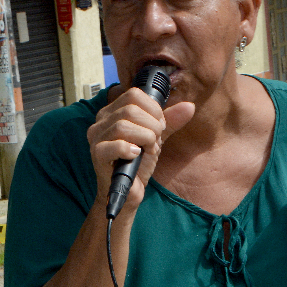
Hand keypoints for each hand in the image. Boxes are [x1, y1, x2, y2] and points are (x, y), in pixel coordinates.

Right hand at [86, 87, 194, 215]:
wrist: (129, 192)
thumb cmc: (138, 164)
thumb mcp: (156, 138)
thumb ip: (170, 121)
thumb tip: (189, 106)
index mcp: (113, 112)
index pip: (134, 95)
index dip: (153, 110)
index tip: (158, 128)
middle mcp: (100, 121)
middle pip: (130, 109)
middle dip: (152, 126)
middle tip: (154, 142)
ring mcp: (96, 138)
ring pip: (123, 125)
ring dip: (145, 138)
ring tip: (148, 150)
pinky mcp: (97, 155)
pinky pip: (115, 145)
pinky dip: (130, 149)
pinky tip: (136, 155)